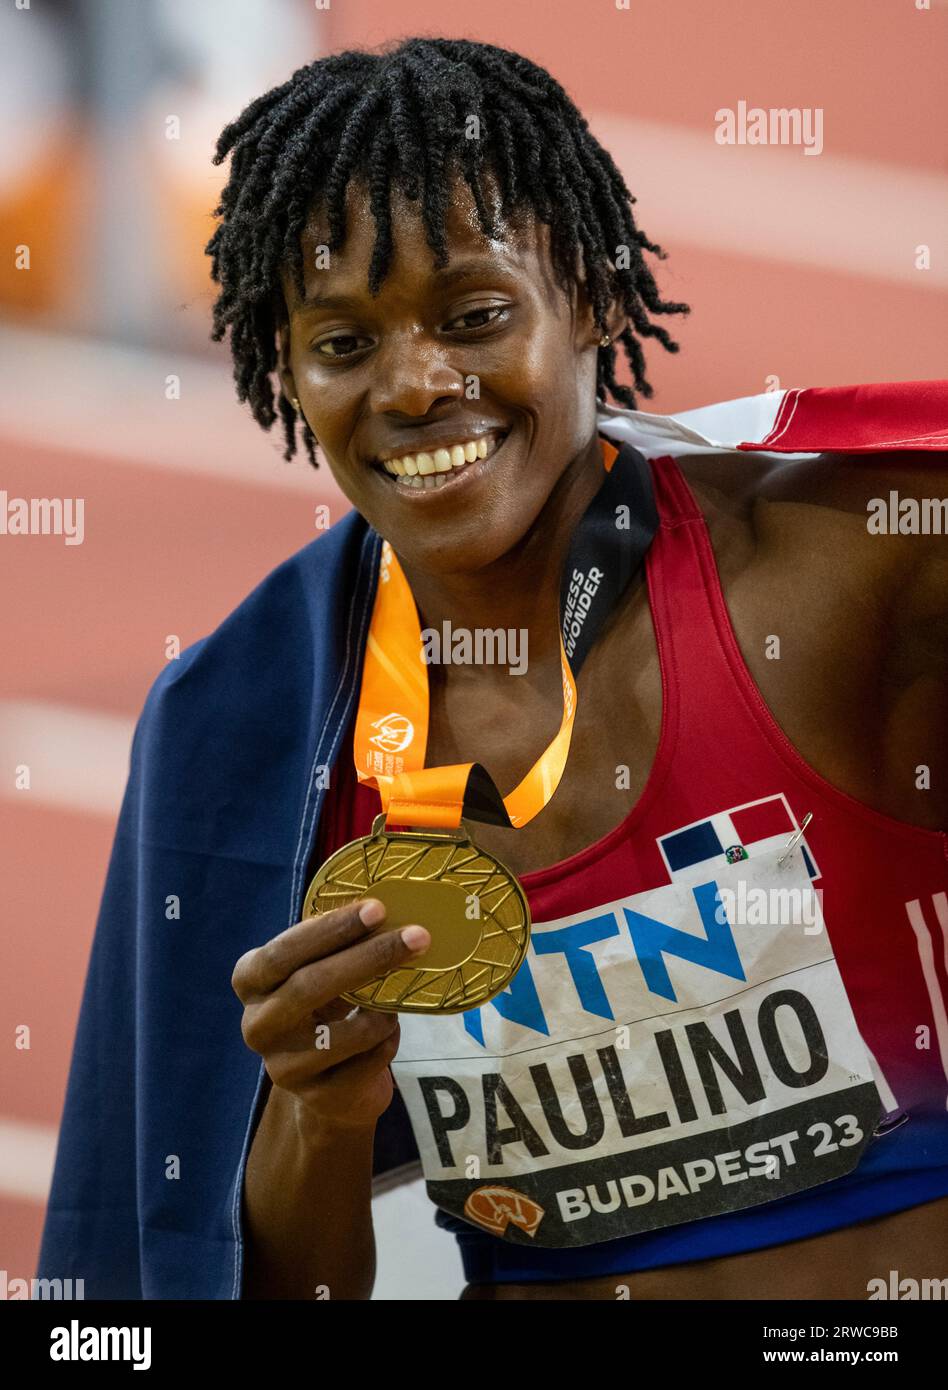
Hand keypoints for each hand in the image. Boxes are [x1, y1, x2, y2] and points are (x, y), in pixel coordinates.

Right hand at [232, 900, 429, 1133]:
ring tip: (398, 998)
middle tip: (417, 936)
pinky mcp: (315, 1096)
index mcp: (251, 981)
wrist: (327, 1084)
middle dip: (368, 957)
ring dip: (383, 1010)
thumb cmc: (325, 1007)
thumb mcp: (319, 970)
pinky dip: (387, 1040)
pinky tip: (388, 1031)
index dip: (330, 930)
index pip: (284, 951)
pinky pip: (365, 1062)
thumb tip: (390, 907)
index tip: (378, 909)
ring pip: (343, 1033)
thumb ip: (337, 943)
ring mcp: (282, 1066)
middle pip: (310, 986)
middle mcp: (257, 1024)